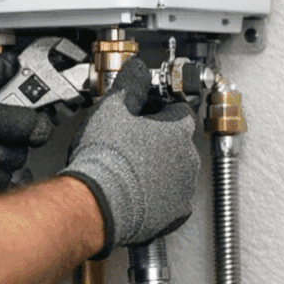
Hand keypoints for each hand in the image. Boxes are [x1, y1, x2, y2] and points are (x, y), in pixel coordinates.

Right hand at [59, 55, 198, 257]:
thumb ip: (130, 83)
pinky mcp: (175, 215)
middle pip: (178, 141)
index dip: (160, 108)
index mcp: (177, 130)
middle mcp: (188, 159)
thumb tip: (138, 69)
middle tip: (130, 139)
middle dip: (159, 138)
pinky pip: (171, 198)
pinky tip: (136, 190)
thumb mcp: (112, 107)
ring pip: (176, 170)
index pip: (180, 109)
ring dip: (159, 166)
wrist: (96, 204)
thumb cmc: (105, 158)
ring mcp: (184, 189)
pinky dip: (157, 194)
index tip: (144, 111)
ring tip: (130, 167)